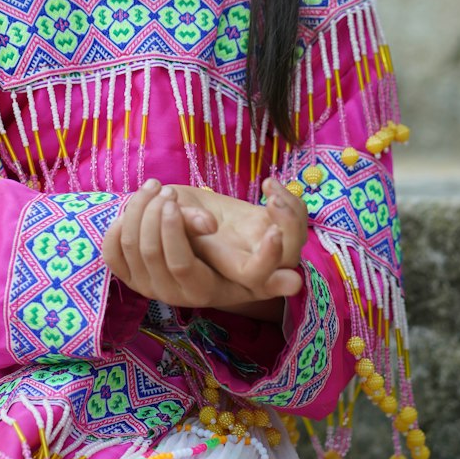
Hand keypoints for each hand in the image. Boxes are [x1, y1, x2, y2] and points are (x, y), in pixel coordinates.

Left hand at [101, 178, 306, 313]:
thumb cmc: (233, 252)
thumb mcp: (253, 258)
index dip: (177, 230)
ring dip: (139, 209)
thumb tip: (294, 281)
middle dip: (156, 212)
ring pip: (128, 242)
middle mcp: (170, 294)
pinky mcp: (128, 277)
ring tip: (156, 187)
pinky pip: (111, 250)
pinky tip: (138, 202)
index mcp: (201, 289)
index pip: (180, 264)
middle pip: (149, 247)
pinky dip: (119, 222)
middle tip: (168, 190)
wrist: (202, 265)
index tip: (184, 201)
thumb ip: (267, 262)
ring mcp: (146, 287)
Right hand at [174, 180, 307, 272]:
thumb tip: (208, 223)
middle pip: (288, 256)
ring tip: (269, 187)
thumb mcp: (169, 215)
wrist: (173, 208)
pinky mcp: (268, 220)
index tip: (272, 231)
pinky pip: (295, 215)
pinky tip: (268, 183)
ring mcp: (261, 239)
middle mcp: (248, 258)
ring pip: (296, 236)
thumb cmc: (163, 214)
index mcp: (225, 265)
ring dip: (293, 211)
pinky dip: (290, 198)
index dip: (269, 260)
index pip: (255, 275)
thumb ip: (184, 221)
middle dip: (290, 227)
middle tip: (273, 201)